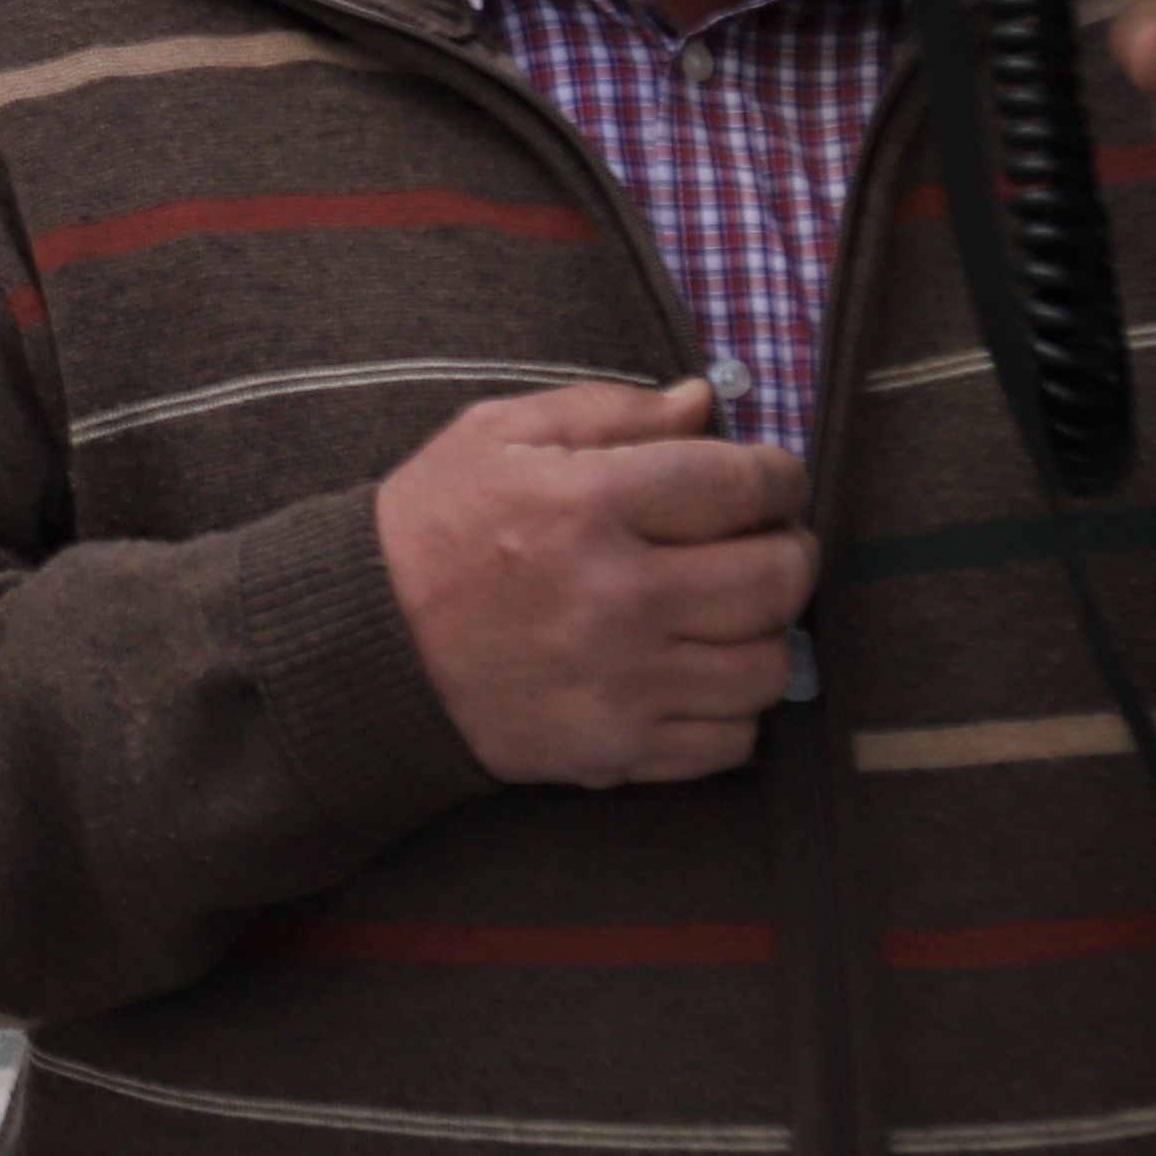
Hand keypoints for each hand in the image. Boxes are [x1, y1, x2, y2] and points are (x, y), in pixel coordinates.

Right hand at [375, 382, 816, 787]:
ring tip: (732, 611)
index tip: (775, 478)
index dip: (780, 475)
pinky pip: (729, 742)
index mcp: (589, 505)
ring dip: (766, 632)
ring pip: (767, 666)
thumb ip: (609, 411)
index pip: (740, 484)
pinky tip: (698, 672)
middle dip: (791, 548)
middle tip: (769, 539)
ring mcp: (621, 683)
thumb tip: (703, 404)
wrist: (364, 648)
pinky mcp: (614, 750)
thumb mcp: (498, 436)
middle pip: (775, 577)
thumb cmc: (432, 528)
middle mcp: (617, 597)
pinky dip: (733, 709)